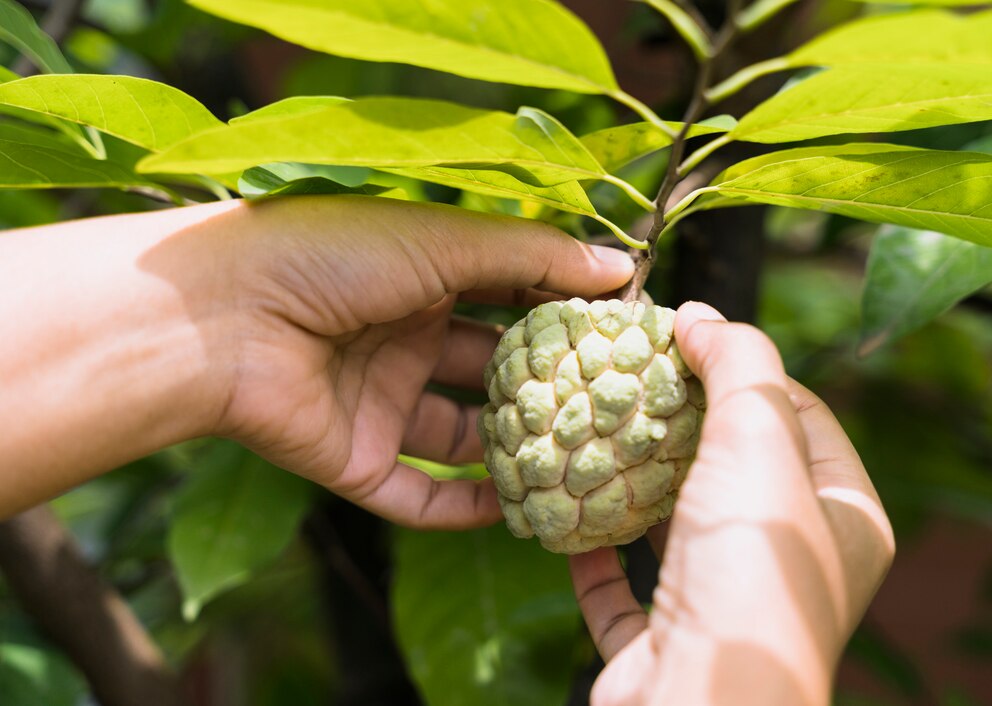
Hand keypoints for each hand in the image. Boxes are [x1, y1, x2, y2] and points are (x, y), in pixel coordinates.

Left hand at [0, 197, 631, 520]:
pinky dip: (466, 508)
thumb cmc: (332, 255)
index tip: (627, 330)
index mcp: (421, 277)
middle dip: (550, 387)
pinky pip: (420, 496)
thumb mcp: (445, 240)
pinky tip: (520, 509)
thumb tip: (620, 268)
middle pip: (493, 372)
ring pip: (464, 439)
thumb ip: (533, 256)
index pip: (510, 298)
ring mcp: (379, 402)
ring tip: (584, 463)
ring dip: (516, 451)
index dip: (564, 312)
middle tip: (618, 404)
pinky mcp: (355, 460)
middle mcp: (404, 339)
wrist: (221, 316)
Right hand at [569, 303, 894, 705]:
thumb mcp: (759, 442)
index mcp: (844, 518)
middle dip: (678, 421)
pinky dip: (596, 548)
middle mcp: (791, 563)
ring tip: (592, 429)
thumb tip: (701, 316)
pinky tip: (568, 511)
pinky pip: (624, 585)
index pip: (802, 414)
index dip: (745, 368)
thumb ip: (739, 365)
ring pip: (675, 524)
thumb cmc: (748, 571)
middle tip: (629, 376)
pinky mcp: (663, 639)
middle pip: (732, 466)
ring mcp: (726, 604)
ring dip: (632, 481)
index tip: (685, 336)